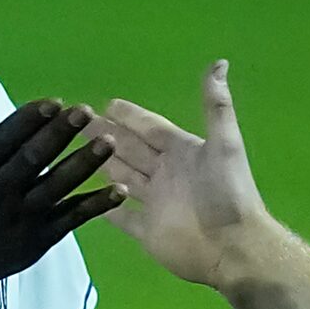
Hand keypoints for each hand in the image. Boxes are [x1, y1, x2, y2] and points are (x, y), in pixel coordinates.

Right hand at [0, 57, 126, 285]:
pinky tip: (121, 191)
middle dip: (59, 136)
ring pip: (56, 188)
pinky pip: (70, 220)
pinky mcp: (38, 239)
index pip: (6, 138)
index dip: (30, 120)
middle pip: (33, 160)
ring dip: (84, 166)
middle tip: (86, 111)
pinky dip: (95, 207)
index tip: (54, 102)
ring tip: (110, 142)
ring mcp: (20, 217)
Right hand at [94, 60, 269, 288]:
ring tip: (77, 150)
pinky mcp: (147, 231)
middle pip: (131, 150)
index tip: (107, 104)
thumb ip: (216, 105)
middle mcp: (166, 175)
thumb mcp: (224, 143)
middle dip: (107, 135)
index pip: (151, 129)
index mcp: (182, 152)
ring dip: (104, 164)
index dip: (131, 117)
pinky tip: (87, 196)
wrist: (232, 247)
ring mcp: (155, 204)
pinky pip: (122, 217)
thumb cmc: (228, 193)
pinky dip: (107, 206)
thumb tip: (220, 62)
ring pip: (123, 178)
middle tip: (79, 122)